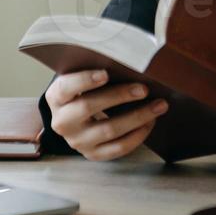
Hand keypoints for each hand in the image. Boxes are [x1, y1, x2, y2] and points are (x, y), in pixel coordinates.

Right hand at [44, 69, 168, 160]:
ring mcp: (77, 141)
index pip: (66, 87)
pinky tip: (150, 122)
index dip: (85, 80)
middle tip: (144, 88)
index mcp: (56, 97)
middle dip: (119, 96)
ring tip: (159, 105)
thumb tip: (129, 60)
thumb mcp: (81, 76)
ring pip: (109, 129)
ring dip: (138, 117)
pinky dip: (137, 135)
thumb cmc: (85, 90)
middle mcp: (62, 121)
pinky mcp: (93, 154)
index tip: (106, 74)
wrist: (76, 117)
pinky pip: (118, 148)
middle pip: (89, 107)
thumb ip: (96, 68)